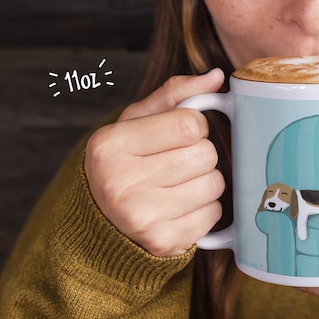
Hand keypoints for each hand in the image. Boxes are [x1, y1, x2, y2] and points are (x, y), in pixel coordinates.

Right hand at [84, 69, 225, 256]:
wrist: (102, 222)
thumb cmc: (125, 162)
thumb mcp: (136, 122)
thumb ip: (175, 95)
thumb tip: (216, 76)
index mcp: (110, 144)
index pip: (190, 124)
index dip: (194, 126)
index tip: (178, 135)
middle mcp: (120, 182)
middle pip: (206, 154)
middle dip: (201, 155)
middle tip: (177, 163)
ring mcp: (141, 217)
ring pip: (215, 184)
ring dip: (206, 182)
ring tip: (179, 185)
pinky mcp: (163, 242)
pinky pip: (213, 215)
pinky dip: (205, 209)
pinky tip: (181, 207)